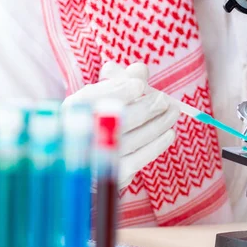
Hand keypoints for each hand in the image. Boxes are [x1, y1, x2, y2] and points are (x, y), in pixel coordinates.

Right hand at [63, 62, 178, 187]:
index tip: (139, 85)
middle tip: (164, 100)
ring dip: (157, 125)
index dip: (118, 92)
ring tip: (173, 112)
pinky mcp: (112, 176)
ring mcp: (95, 160)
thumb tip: (140, 70)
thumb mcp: (104, 95)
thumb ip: (121, 80)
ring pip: (131, 140)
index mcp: (72, 112)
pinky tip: (169, 133)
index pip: (92, 99)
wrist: (90, 161)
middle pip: (114, 121)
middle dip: (144, 109)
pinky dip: (156, 145)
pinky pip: (138, 160)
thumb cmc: (100, 118)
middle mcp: (79, 138)